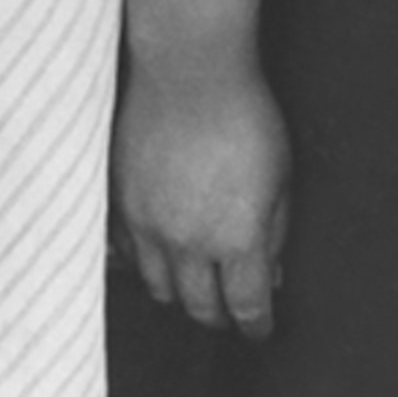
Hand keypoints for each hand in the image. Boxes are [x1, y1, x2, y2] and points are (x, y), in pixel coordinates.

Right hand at [116, 54, 291, 335]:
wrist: (187, 66)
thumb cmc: (245, 115)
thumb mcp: (281, 176)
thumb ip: (276, 232)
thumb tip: (271, 274)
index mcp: (236, 239)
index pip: (246, 307)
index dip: (255, 325)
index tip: (258, 330)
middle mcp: (187, 241)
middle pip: (199, 307)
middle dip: (217, 315)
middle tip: (226, 313)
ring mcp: (145, 223)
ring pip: (157, 286)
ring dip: (178, 292)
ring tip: (190, 285)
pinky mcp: (116, 199)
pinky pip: (122, 252)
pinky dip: (139, 262)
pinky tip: (151, 257)